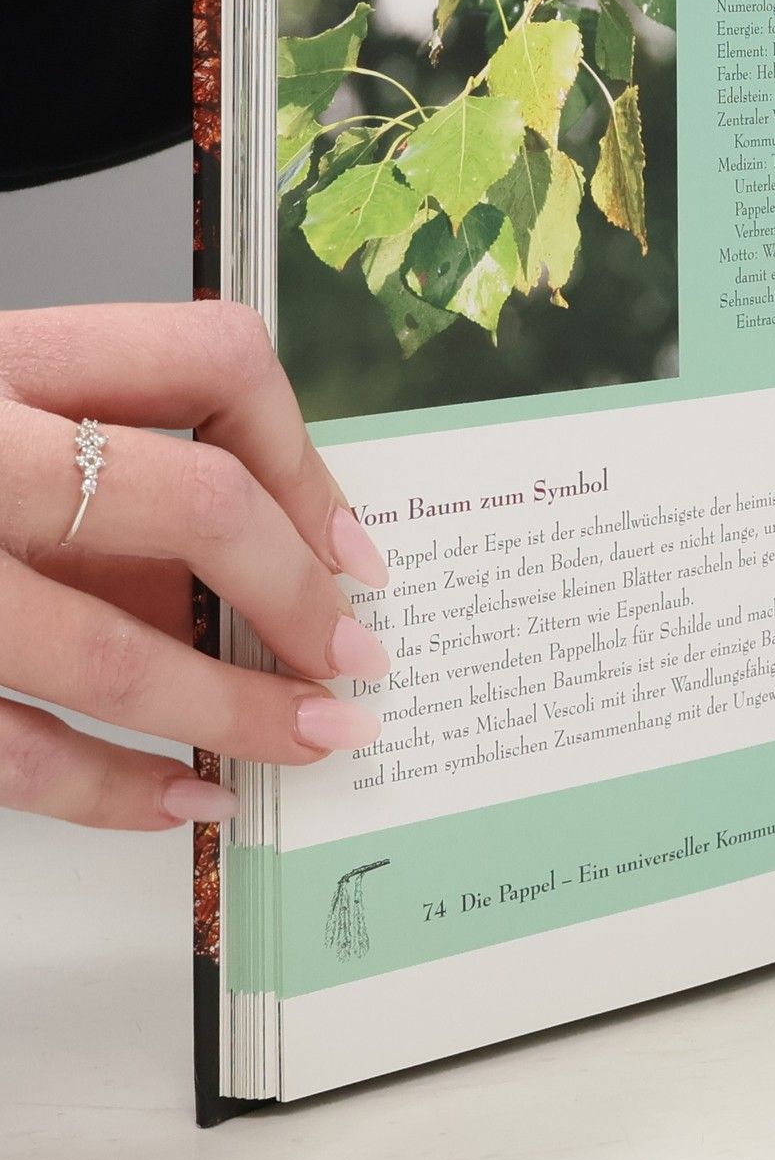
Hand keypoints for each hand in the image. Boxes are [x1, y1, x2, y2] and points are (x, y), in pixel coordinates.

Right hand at [0, 303, 389, 829]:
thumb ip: (107, 480)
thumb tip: (275, 578)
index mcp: (2, 359)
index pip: (210, 360)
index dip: (307, 458)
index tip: (352, 549)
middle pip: (191, 502)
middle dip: (298, 594)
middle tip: (354, 654)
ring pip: (110, 650)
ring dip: (235, 708)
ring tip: (309, 737)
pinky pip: (11, 750)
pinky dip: (115, 789)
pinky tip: (186, 800)